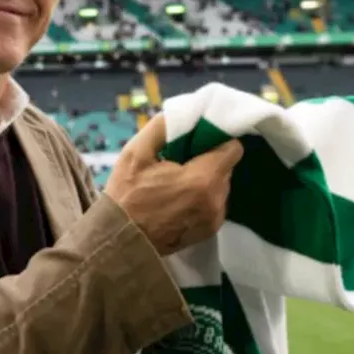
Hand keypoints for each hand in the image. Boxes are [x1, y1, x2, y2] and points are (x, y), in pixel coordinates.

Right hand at [103, 115, 242, 255]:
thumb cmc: (126, 195)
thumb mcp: (136, 152)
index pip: (232, 149)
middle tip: (179, 161)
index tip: (197, 140)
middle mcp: (216, 200)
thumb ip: (164, 127)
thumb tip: (186, 112)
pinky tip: (178, 200)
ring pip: (220, 185)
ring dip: (205, 179)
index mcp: (203, 179)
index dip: (216, 140)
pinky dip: (202, 197)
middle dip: (207, 160)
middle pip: (225, 167)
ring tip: (175, 182)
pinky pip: (215, 203)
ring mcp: (214, 219)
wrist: (120, 241)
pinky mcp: (210, 231)